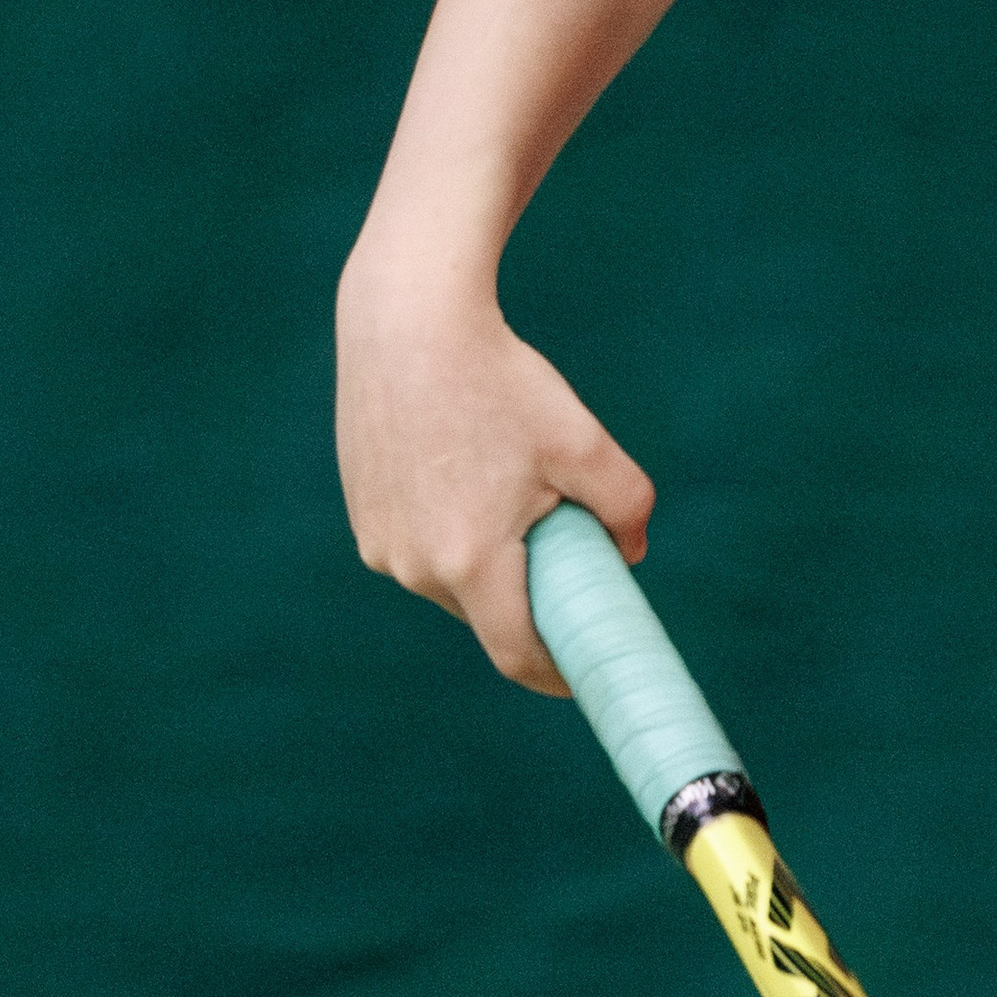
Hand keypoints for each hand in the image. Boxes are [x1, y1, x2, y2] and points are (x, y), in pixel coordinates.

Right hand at [335, 245, 652, 692]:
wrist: (408, 321)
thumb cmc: (500, 379)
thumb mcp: (582, 440)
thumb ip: (623, 505)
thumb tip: (631, 553)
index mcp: (469, 560)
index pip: (517, 652)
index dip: (558, 673)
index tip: (587, 675)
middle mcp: (413, 565)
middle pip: (488, 610)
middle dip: (532, 594)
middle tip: (571, 544)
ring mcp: (380, 542)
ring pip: (454, 576)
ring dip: (492, 557)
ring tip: (514, 481)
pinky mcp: (365, 514)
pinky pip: (423, 544)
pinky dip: (456, 528)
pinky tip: (471, 468)